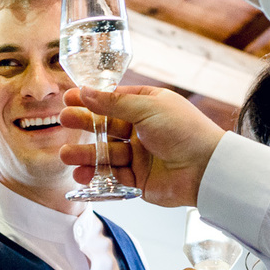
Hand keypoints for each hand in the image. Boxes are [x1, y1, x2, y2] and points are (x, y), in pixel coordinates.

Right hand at [59, 85, 225, 206]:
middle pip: (105, 125)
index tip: (69, 98)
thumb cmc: (185, 131)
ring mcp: (139, 154)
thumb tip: (86, 91)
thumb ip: (113, 102)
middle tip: (63, 121)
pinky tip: (82, 174)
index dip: (91, 99)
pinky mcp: (138, 178)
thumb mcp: (148, 107)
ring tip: (66, 155)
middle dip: (84, 124)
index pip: (113, 100)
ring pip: (106, 152)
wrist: (206, 169)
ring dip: (86, 154)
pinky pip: (112, 175)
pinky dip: (96, 175)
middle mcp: (142, 129)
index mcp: (147, 106)